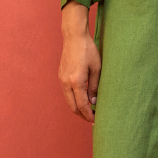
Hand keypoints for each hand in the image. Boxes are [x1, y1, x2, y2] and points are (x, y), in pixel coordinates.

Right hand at [58, 0, 101, 122]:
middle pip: (73, 107)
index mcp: (76, 81)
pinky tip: (82, 99)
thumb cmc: (88, 50)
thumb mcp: (97, 69)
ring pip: (68, 101)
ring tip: (89, 111)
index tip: (95, 121)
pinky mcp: (61, 76)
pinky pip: (66, 93)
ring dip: (78, 108)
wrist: (74, 37)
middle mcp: (66, 82)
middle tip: (92, 119)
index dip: (89, 115)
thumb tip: (93, 102)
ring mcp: (61, 79)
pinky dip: (74, 100)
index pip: (82, 105)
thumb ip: (95, 87)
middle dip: (82, 115)